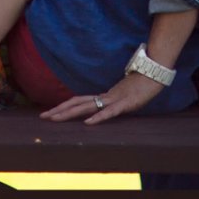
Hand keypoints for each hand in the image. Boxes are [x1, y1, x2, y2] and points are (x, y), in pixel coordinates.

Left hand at [41, 72, 164, 124]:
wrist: (155, 74)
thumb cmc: (141, 86)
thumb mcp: (124, 97)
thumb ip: (113, 103)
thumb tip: (103, 109)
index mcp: (103, 96)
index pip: (78, 101)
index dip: (63, 106)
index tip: (49, 113)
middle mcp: (105, 97)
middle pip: (77, 103)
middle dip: (59, 110)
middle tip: (42, 117)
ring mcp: (114, 100)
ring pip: (87, 107)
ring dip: (70, 114)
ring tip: (56, 119)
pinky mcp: (125, 104)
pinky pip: (109, 112)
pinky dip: (97, 118)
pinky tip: (87, 124)